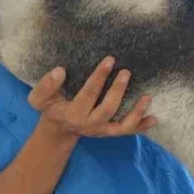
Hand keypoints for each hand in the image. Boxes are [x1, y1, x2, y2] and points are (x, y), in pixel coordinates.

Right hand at [29, 56, 155, 138]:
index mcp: (73, 114)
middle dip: (118, 91)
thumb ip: (46, 85)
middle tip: (126, 72)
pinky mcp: (111, 132)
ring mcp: (103, 130)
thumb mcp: (39, 98)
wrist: (59, 129)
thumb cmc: (51, 108)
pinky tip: (154, 118)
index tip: (109, 60)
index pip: (89, 94)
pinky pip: (128, 131)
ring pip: (123, 126)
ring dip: (136, 112)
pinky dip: (142, 126)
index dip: (99, 77)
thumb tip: (60, 71)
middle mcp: (90, 124)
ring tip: (148, 97)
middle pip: (108, 109)